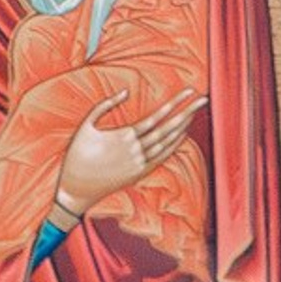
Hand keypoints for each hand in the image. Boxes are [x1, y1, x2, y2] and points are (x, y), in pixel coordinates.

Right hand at [52, 89, 203, 214]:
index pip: (156, 116)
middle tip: (203, 99)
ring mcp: (141, 164)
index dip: (174, 103)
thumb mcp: (85, 125)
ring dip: (183, 127)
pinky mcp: (140, 174)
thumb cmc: (77, 155)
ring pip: (168, 143)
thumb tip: (125, 92)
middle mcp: (137, 150)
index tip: (188, 92)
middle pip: (168, 128)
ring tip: (195, 112)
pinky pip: (163, 157)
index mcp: (124, 136)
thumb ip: (104, 105)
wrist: (77, 189)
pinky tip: (183, 134)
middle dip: (187, 112)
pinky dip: (174, 145)